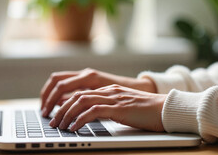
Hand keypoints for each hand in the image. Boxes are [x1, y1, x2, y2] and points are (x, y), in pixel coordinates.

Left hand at [40, 68, 156, 116]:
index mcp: (109, 90)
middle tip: (52, 122)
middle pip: (76, 95)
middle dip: (60, 108)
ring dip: (66, 114)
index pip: (80, 92)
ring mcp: (113, 98)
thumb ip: (108, 108)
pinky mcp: (118, 107)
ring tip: (60, 126)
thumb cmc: (147, 112)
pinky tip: (74, 128)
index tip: (57, 114)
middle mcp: (108, 91)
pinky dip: (80, 119)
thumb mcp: (123, 108)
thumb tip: (92, 117)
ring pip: (81, 101)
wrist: (165, 109)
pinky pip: (93, 111)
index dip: (65, 102)